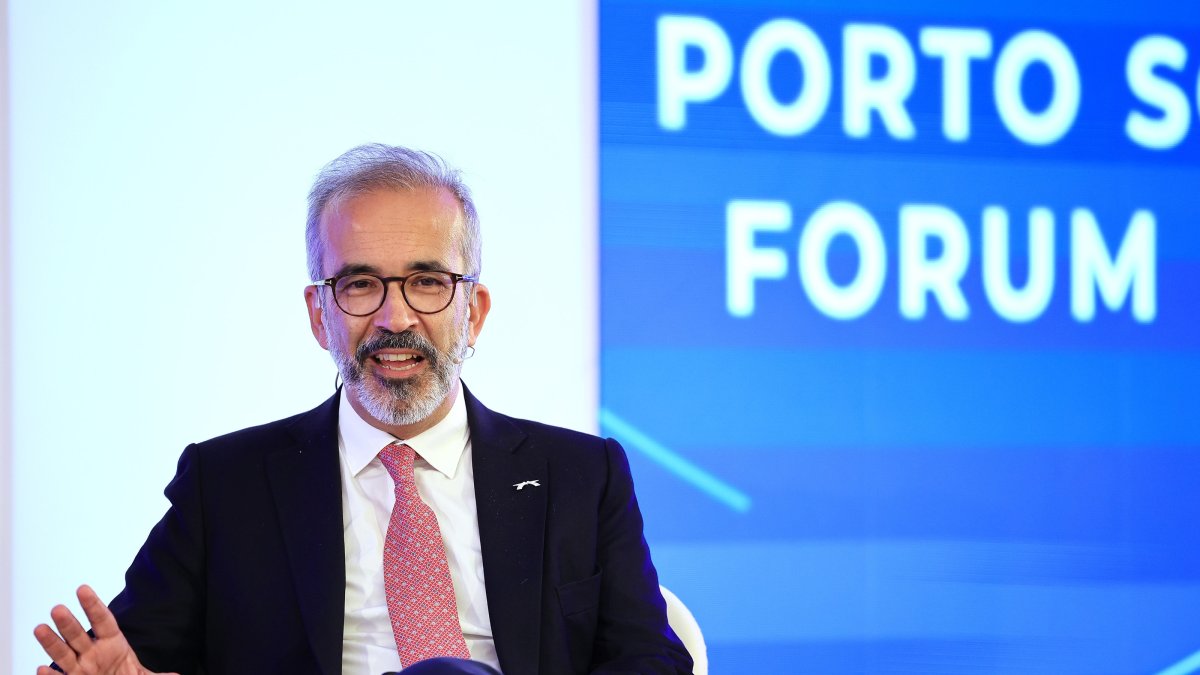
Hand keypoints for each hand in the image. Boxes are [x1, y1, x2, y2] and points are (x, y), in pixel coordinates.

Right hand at [33, 585, 176, 674]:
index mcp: (113, 643)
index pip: (103, 620)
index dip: (93, 605)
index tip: (82, 588)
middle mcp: (92, 652)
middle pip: (78, 635)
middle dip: (68, 623)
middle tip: (57, 608)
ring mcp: (80, 668)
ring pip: (63, 653)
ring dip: (51, 642)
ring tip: (40, 628)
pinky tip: (41, 668)